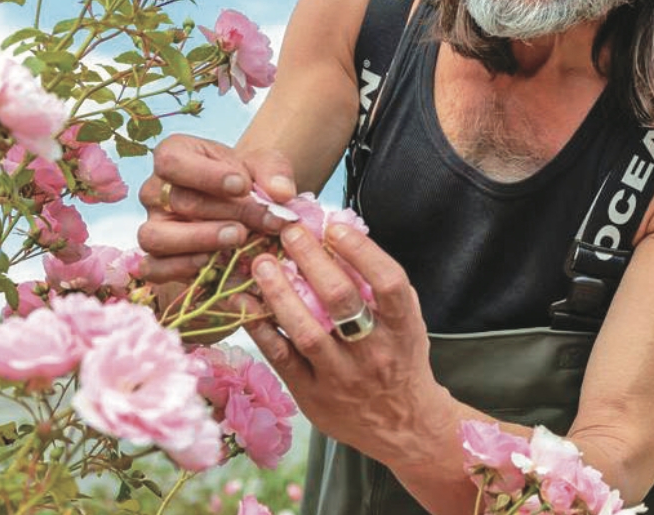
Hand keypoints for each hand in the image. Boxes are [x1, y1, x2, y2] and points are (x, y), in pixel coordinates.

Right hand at [136, 134, 295, 283]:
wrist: (244, 207)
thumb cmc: (247, 179)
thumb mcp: (265, 166)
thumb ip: (274, 173)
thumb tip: (281, 193)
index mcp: (173, 155)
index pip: (172, 161)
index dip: (206, 175)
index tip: (243, 185)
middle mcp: (155, 190)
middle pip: (178, 201)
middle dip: (226, 212)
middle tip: (263, 220)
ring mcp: (153, 225)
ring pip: (156, 236)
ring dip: (200, 239)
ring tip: (238, 237)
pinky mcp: (155, 259)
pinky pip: (154, 268)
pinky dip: (180, 269)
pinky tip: (212, 263)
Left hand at [243, 222, 457, 460]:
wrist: (403, 426)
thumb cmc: (401, 361)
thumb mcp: (407, 322)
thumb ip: (381, 287)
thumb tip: (341, 240)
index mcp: (402, 328)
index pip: (387, 282)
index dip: (361, 251)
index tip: (334, 228)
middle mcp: (374, 352)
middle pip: (341, 300)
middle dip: (311, 260)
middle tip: (288, 232)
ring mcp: (342, 376)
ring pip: (307, 331)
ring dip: (279, 293)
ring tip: (260, 264)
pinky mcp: (314, 396)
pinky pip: (282, 358)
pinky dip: (262, 329)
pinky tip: (245, 304)